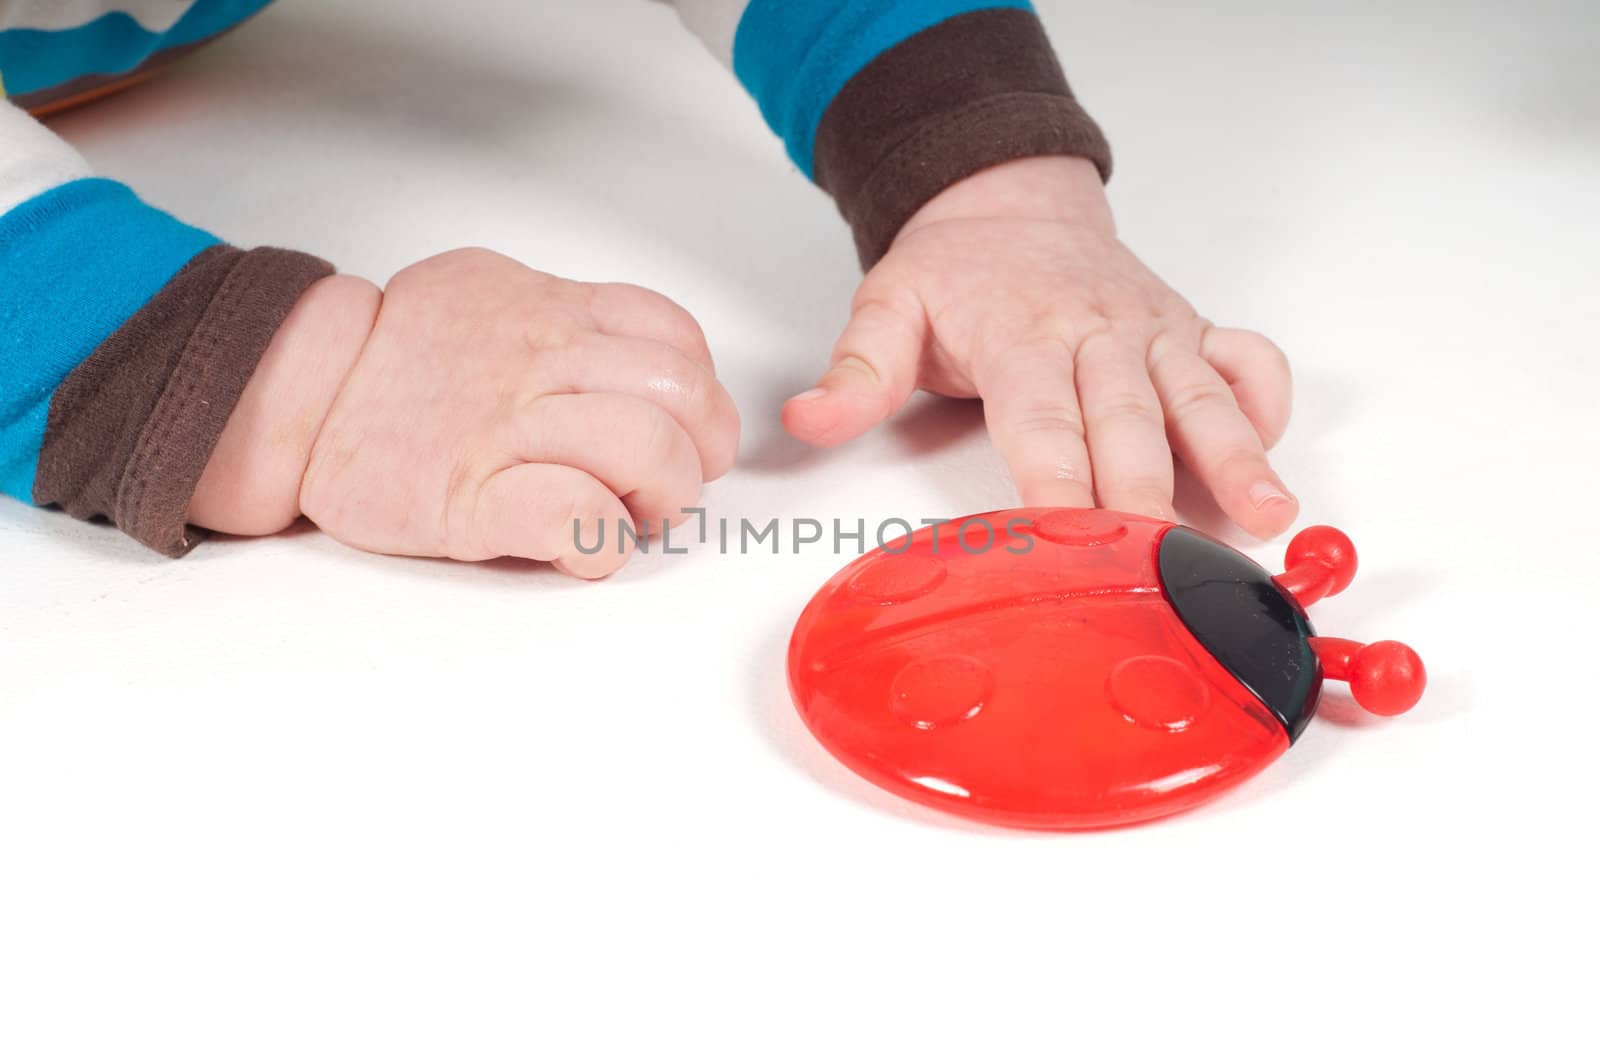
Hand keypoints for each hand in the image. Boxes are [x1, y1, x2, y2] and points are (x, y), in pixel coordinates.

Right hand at [191, 248, 739, 576]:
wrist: (295, 392)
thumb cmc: (397, 360)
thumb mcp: (487, 293)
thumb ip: (567, 316)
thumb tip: (633, 355)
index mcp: (551, 310)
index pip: (674, 337)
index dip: (699, 395)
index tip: (683, 431)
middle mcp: (540, 360)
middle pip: (680, 395)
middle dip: (696, 454)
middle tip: (662, 487)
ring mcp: (509, 429)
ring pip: (646, 448)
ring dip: (659, 500)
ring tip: (624, 518)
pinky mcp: (474, 500)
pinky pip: (579, 518)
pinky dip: (601, 544)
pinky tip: (581, 549)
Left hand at [782, 156, 1296, 536]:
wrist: (1009, 198)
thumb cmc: (956, 270)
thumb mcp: (887, 306)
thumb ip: (856, 371)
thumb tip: (807, 420)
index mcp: (1020, 335)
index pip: (1042, 417)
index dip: (1058, 477)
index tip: (1069, 533)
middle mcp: (1096, 333)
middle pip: (1127, 420)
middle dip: (1148, 491)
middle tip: (1168, 559)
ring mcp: (1151, 330)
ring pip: (1199, 395)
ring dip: (1236, 456)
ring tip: (1267, 514)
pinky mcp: (1189, 328)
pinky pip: (1246, 358)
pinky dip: (1267, 400)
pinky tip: (1276, 453)